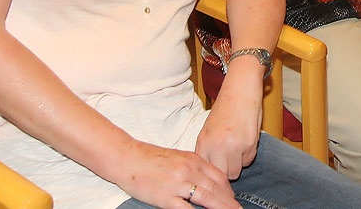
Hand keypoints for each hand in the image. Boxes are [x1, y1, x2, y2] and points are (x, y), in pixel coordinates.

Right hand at [115, 140, 239, 208]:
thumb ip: (193, 167)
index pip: (218, 177)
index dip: (228, 190)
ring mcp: (178, 184)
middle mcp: (189, 170)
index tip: (233, 199)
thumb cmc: (151, 159)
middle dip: (229, 202)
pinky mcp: (166, 197)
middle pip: (217, 189)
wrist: (128, 158)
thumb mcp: (178, 157)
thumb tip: (208, 181)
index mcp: (193, 160)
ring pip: (207, 198)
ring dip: (221, 208)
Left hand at [195, 66, 262, 179]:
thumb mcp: (209, 129)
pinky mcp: (250, 143)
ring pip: (236, 171)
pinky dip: (248, 153)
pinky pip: (249, 160)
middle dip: (226, 169)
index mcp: (203, 142)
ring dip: (238, 163)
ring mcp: (234, 146)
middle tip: (229, 159)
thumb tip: (210, 170)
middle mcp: (217, 146)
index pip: (205, 170)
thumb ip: (208, 150)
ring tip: (237, 147)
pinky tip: (246, 139)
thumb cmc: (226, 108)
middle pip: (222, 175)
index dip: (212, 171)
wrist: (241, 89)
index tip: (216, 170)